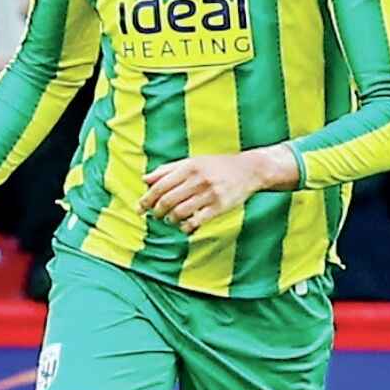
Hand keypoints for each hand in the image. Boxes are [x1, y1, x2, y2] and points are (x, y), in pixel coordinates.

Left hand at [140, 148, 294, 234]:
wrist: (249, 170)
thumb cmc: (217, 166)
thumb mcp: (193, 162)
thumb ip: (168, 169)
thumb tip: (145, 179)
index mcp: (189, 167)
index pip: (160, 186)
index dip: (147, 199)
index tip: (140, 208)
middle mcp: (198, 179)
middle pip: (167, 200)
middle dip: (156, 211)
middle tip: (155, 215)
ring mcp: (209, 194)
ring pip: (180, 212)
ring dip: (170, 219)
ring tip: (171, 219)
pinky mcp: (219, 207)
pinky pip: (196, 221)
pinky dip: (186, 227)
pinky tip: (185, 226)